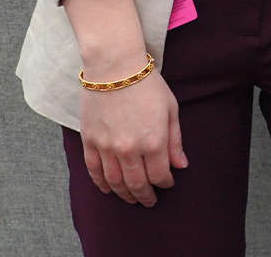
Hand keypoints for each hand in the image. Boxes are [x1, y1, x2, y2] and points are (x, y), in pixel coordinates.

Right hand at [78, 62, 185, 205]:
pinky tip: (109, 189)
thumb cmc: (148, 86)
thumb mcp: (171, 110)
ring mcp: (106, 147)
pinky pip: (94, 171)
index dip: (165, 183)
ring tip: (132, 199)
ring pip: (115, 182)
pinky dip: (101, 184)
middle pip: (137, 183)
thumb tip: (180, 165)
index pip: (160, 175)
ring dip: (124, 194)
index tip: (168, 185)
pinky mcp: (90, 142)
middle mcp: (129, 149)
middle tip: (149, 201)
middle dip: (145, 195)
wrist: (115, 69)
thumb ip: (175, 141)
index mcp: (154, 141)